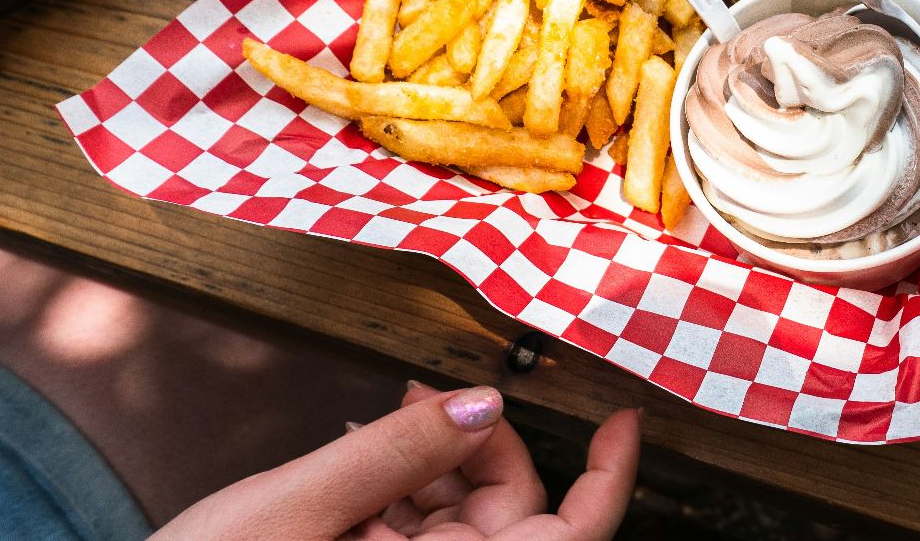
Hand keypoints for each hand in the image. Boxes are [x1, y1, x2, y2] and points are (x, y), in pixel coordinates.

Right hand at [152, 383, 640, 540]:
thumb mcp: (294, 509)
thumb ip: (390, 456)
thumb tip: (482, 405)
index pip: (569, 537)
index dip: (610, 481)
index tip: (625, 419)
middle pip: (511, 511)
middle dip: (480, 443)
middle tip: (423, 394)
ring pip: (460, 519)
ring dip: (428, 464)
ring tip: (372, 424)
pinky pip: (413, 533)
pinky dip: (393, 490)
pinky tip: (353, 454)